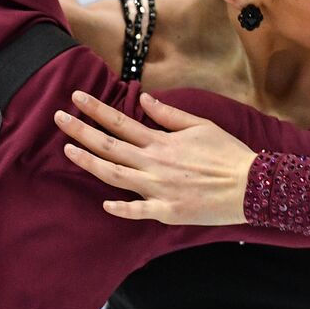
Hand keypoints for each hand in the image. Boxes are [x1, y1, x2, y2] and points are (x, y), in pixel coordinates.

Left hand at [53, 90, 256, 225]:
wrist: (251, 186)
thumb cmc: (227, 154)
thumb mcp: (201, 125)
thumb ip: (169, 115)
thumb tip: (144, 99)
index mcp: (161, 141)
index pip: (120, 121)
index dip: (96, 109)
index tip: (75, 97)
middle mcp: (154, 163)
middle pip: (109, 146)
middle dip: (80, 131)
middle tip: (57, 118)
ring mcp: (158, 188)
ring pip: (115, 175)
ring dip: (89, 163)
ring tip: (67, 151)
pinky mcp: (168, 211)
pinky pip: (139, 211)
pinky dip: (121, 208)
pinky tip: (104, 203)